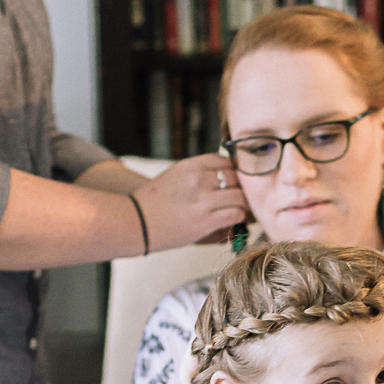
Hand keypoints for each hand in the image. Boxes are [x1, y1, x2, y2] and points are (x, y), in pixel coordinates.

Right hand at [134, 154, 248, 251]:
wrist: (136, 222)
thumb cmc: (154, 202)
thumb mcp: (175, 176)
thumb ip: (199, 173)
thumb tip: (228, 175)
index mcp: (190, 165)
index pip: (225, 161)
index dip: (235, 172)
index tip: (237, 182)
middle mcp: (198, 179)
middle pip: (236, 178)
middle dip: (244, 188)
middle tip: (247, 198)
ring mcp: (202, 200)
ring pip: (240, 196)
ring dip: (245, 205)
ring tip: (245, 211)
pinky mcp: (205, 220)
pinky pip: (235, 214)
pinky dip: (240, 218)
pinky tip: (237, 220)